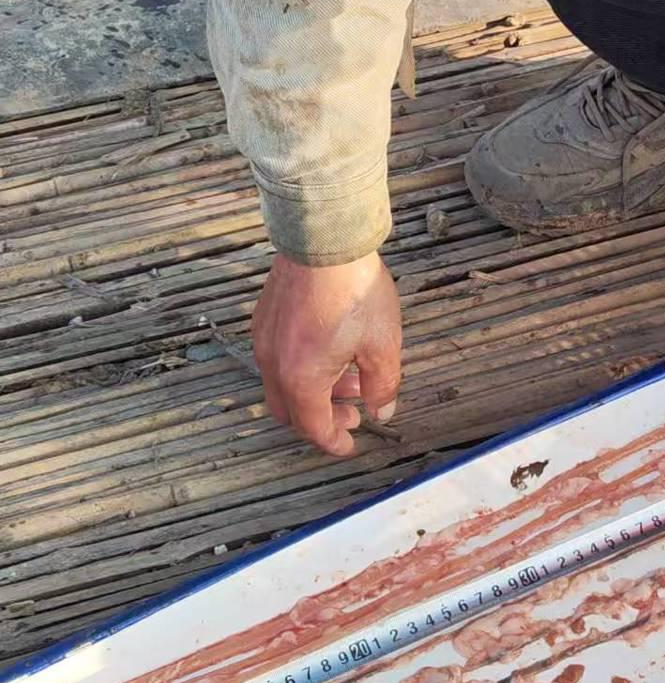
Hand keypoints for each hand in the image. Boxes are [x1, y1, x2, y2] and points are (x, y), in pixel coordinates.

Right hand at [252, 253, 402, 457]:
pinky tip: (331, 349)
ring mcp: (264, 339)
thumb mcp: (382, 345)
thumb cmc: (353, 289)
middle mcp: (274, 364)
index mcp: (301, 379)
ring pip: (282, 384)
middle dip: (321, 419)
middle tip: (351, 413)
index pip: (314, 428)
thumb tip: (382, 410)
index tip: (349, 444)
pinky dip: (301, 367)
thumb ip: (383, 385)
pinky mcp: (264, 317)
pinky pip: (277, 357)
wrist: (324, 239)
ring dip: (314, 391)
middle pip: (290, 411)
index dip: (333, 441)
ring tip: (351, 376)